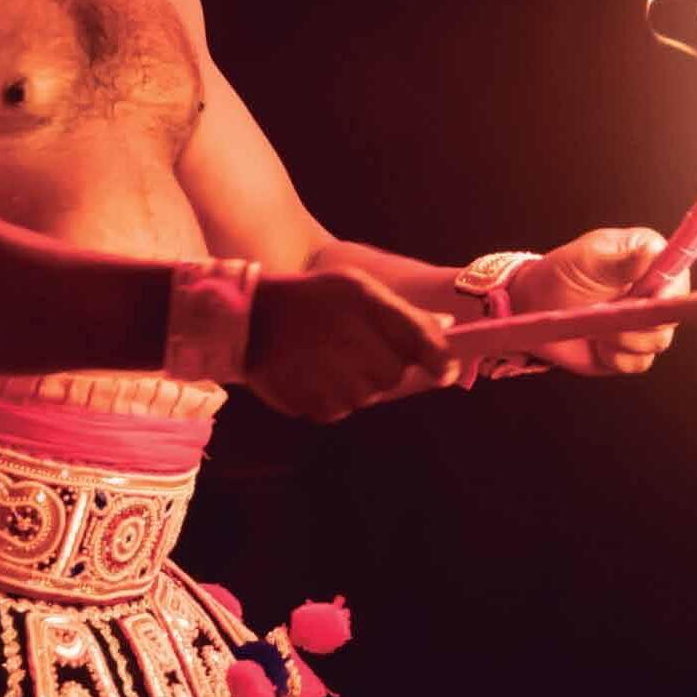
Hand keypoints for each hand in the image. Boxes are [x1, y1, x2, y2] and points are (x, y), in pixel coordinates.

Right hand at [246, 267, 455, 421]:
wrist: (249, 320)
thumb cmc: (312, 299)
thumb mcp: (355, 288)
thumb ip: (403, 312)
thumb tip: (447, 327)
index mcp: (368, 304)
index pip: (426, 345)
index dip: (440, 361)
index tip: (444, 371)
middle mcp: (355, 342)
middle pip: (395, 376)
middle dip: (383, 366)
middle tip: (354, 347)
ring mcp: (335, 378)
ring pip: (367, 395)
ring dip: (355, 382)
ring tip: (326, 356)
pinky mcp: (317, 405)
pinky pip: (340, 409)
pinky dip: (330, 395)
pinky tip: (311, 371)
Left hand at [510, 227, 687, 375]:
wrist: (532, 308)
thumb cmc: (558, 274)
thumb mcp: (585, 260)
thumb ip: (620, 258)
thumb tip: (653, 251)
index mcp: (647, 258)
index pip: (678, 272)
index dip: (671, 290)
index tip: (651, 301)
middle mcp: (652, 290)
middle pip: (673, 313)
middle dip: (641, 321)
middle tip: (608, 315)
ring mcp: (644, 322)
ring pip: (658, 341)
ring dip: (624, 340)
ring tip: (595, 328)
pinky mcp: (631, 349)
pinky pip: (639, 363)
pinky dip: (616, 358)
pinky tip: (597, 345)